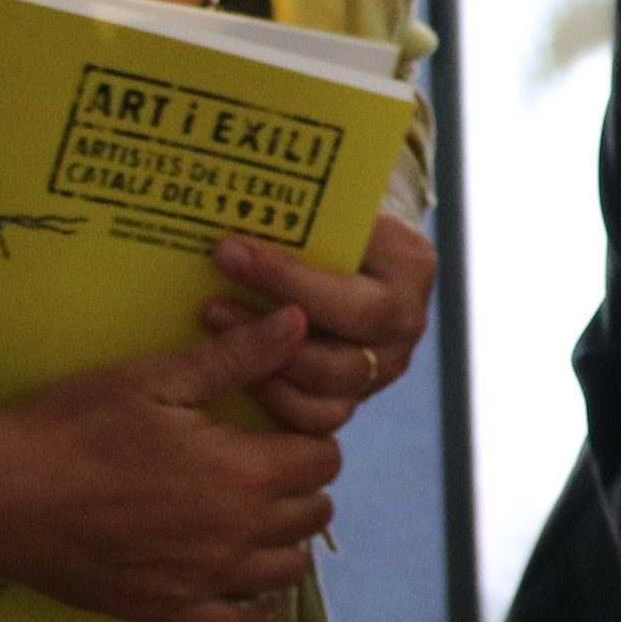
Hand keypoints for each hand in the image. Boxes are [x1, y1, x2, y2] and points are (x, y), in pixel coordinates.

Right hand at [0, 310, 339, 621]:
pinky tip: (244, 584)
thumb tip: (300, 321)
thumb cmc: (75, 427)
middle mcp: (237, 536)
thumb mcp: (156, 379)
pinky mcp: (168, 613)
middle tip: (265, 466)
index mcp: (243, 474)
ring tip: (254, 516)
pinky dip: (253, 606)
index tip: (279, 430)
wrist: (0, 495)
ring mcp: (205, 581)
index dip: (309, 440)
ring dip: (283, 541)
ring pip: (286, 571)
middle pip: (312, 515)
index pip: (323, 460)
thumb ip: (237, 357)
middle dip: (301, 486)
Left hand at [203, 214, 436, 433]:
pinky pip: (321, 418)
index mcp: (409, 264)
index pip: (350, 282)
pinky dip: (277, 399)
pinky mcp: (360, 394)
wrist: (348, 250)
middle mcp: (407, 320)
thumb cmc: (328, 219)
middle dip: (270, 327)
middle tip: (211, 305)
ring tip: (215, 330)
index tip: (226, 252)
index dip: (285, 277)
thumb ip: (300, 213)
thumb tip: (230, 203)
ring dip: (266, 363)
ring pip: (332, 384)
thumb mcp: (325, 205)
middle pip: (344, 345)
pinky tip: (237, 372)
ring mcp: (386, 363)